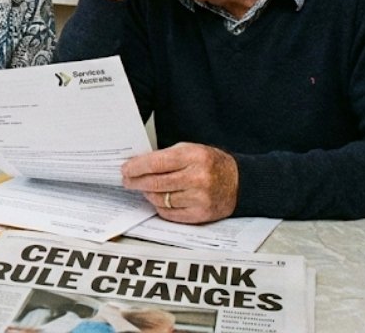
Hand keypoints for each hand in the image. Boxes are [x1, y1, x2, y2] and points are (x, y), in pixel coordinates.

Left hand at [121, 143, 238, 222]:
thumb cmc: (211, 164)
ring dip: (147, 194)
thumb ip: (166, 156)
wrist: (239, 183)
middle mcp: (197, 178)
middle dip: (136, 182)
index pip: (156, 162)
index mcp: (194, 157)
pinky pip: (169, 213)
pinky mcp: (200, 215)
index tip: (125, 169)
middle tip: (127, 181)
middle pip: (155, 183)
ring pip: (160, 199)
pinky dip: (160, 207)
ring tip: (144, 188)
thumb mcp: (191, 150)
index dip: (136, 167)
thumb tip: (138, 164)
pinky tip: (158, 199)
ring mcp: (199, 198)